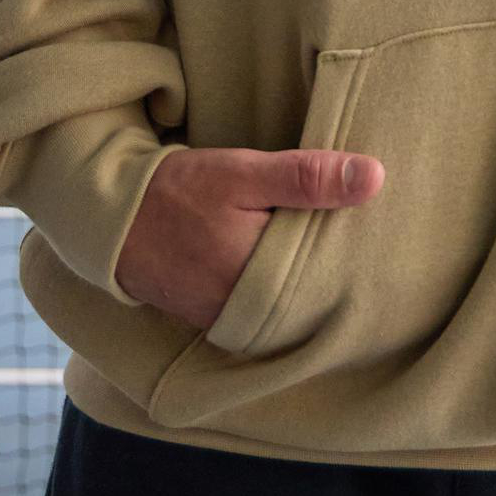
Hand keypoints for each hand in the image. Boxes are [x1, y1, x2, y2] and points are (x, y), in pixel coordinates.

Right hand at [115, 145, 385, 326]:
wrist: (115, 219)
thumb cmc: (182, 190)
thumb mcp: (244, 173)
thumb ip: (307, 178)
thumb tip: (375, 177)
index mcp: (261, 283)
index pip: (332, 275)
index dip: (358, 251)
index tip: (380, 228)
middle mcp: (249, 316)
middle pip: (314, 295)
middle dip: (336, 267)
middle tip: (366, 236)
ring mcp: (232, 322)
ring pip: (291, 303)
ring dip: (309, 277)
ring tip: (336, 244)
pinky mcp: (219, 319)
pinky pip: (267, 308)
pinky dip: (282, 286)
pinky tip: (295, 258)